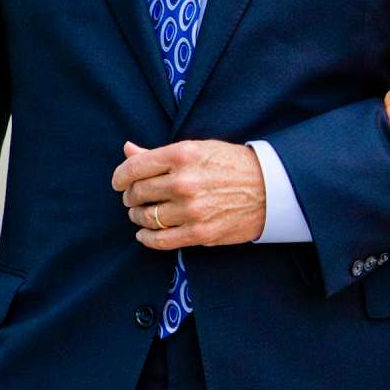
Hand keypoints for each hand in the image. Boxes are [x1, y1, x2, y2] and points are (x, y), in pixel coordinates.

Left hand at [112, 140, 266, 247]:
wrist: (271, 188)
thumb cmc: (233, 164)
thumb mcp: (198, 149)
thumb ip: (159, 153)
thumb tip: (127, 150)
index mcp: (181, 155)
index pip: (134, 168)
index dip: (120, 177)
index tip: (119, 183)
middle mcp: (183, 182)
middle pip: (138, 193)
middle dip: (131, 197)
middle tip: (134, 198)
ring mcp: (191, 210)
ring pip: (147, 217)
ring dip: (138, 216)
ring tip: (142, 213)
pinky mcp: (200, 233)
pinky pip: (161, 240)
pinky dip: (147, 238)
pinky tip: (145, 233)